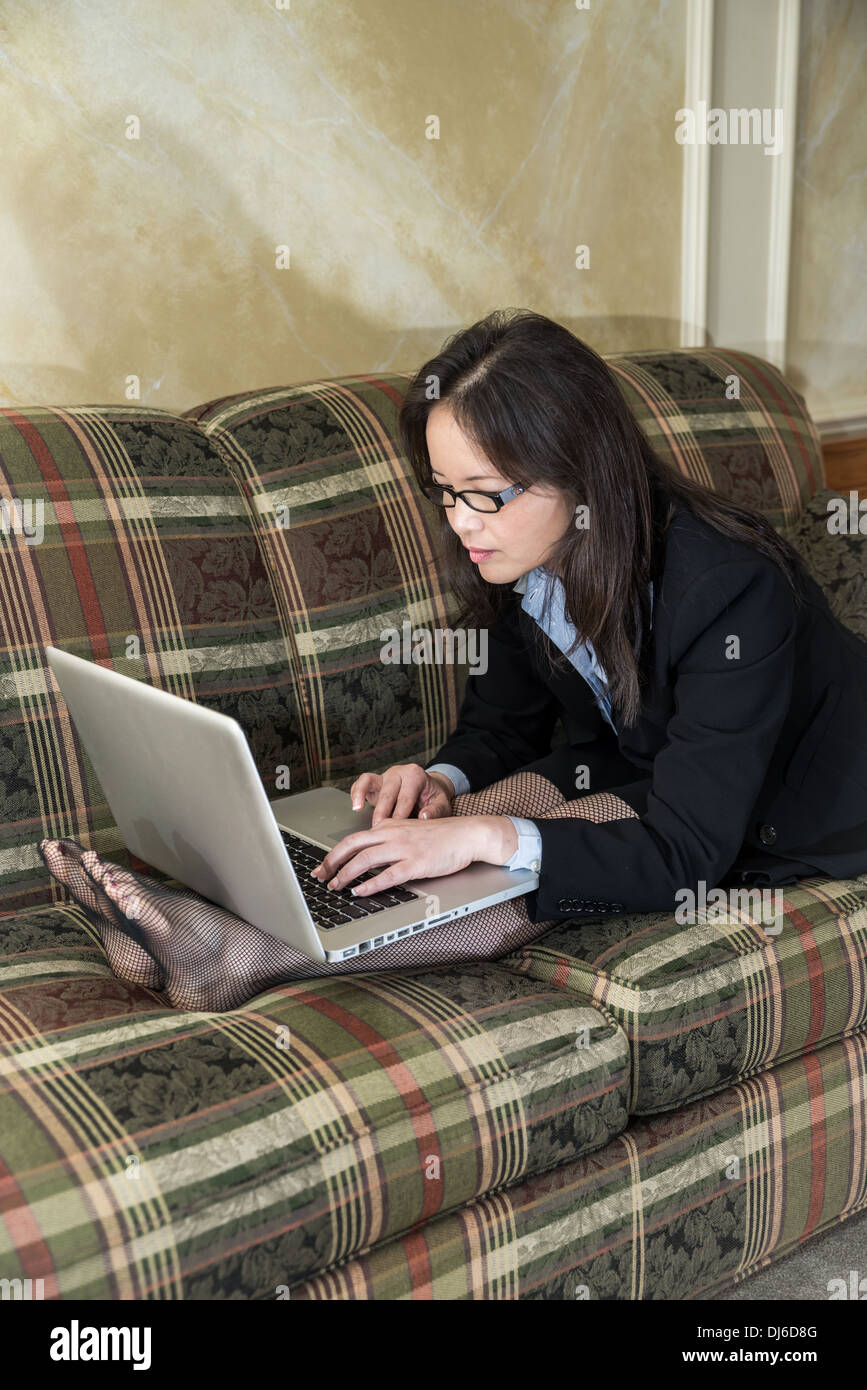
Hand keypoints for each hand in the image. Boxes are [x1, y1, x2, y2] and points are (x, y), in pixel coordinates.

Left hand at [310, 814, 513, 895]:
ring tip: (336, 887)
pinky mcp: (417, 863)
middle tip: (320, 877)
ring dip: (346, 875)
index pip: (353, 839)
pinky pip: (388, 875)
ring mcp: (404, 848)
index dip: (334, 854)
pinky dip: (370, 885)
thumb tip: (365, 858)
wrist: (467, 834)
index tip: (322, 867)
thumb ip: (388, 841)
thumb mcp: (409, 832)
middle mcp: (393, 834)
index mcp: (389, 826)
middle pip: (352, 846)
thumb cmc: (441, 837)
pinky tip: (361, 892)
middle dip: (332, 863)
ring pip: (365, 859)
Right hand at [350, 763, 454, 826]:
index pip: (405, 797)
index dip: (400, 814)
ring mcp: (385, 776)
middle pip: (387, 791)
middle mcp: (399, 773)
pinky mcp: (376, 782)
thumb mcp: (442, 804)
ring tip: (357, 809)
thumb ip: (435, 811)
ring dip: (362, 795)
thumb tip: (423, 817)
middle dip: (382, 811)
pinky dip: (356, 792)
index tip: (396, 829)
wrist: (430, 788)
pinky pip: (362, 782)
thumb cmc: (434, 798)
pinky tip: (355, 806)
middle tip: (378, 828)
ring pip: (369, 780)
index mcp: (415, 775)